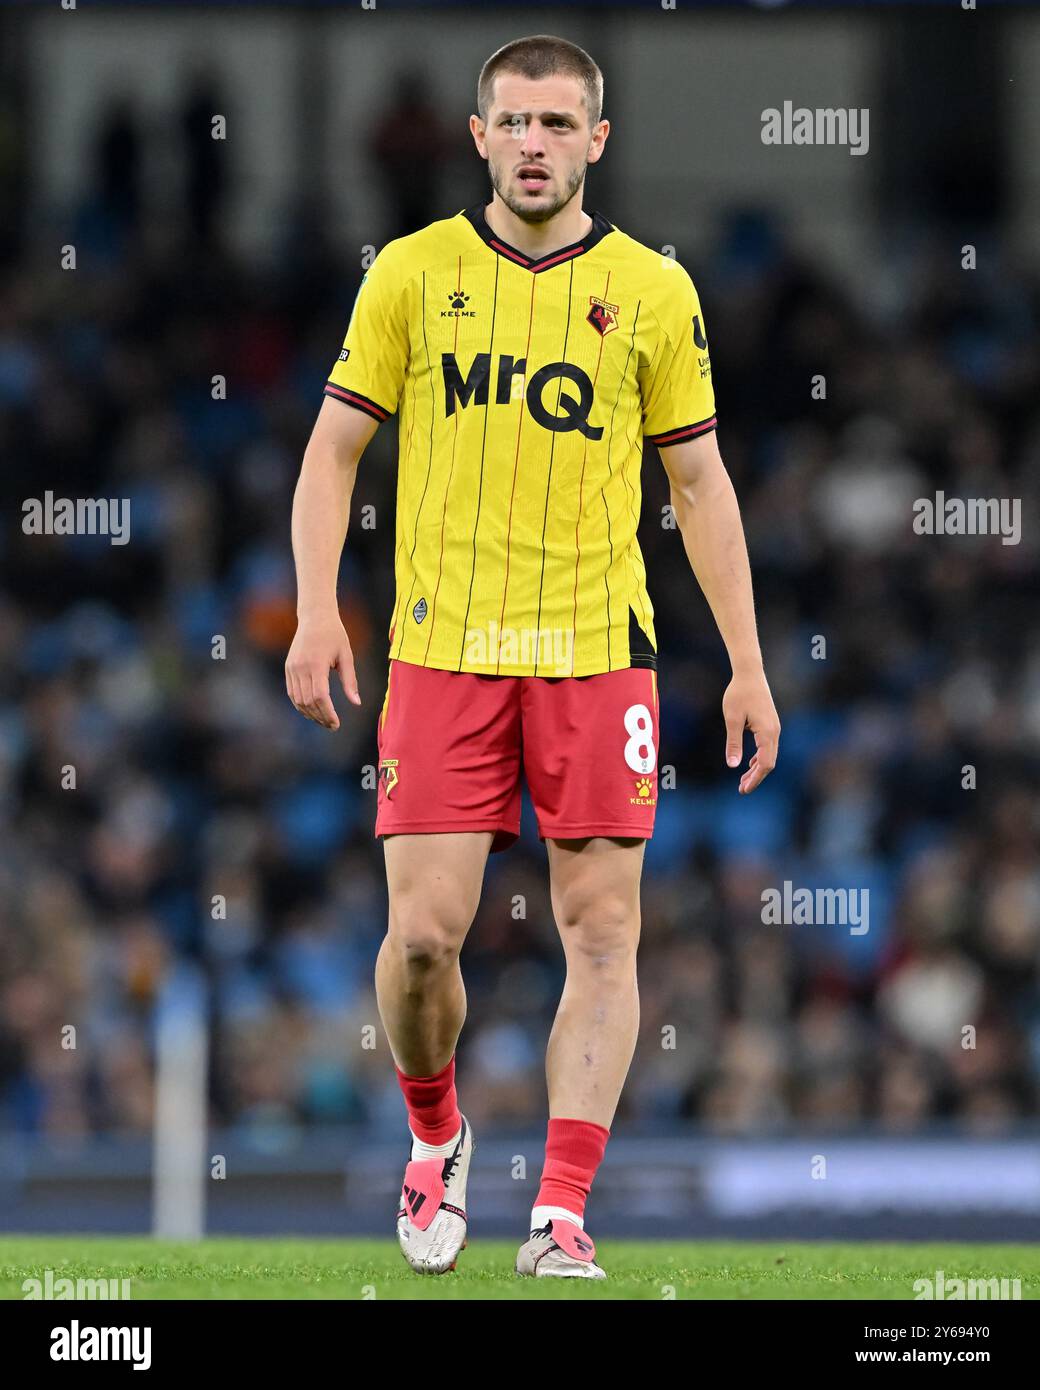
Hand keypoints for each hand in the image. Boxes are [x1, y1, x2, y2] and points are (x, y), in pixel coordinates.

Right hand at [285, 614, 359, 728]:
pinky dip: (301, 705)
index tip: (336, 724)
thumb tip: (356, 703)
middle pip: (308, 701)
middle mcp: (301, 667)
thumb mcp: (347, 656)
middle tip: (333, 726)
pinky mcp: (288, 668)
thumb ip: (350, 680)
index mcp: (316, 664)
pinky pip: (292, 692)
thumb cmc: (335, 635)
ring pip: (298, 700)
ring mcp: (292, 668)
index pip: (320, 696)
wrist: (315, 617)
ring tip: (324, 721)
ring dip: (310, 713)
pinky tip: (312, 711)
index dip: (328, 713)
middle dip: (320, 717)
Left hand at [722, 669, 779, 793]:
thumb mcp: (732, 719)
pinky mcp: (770, 724)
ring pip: (769, 755)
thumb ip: (733, 743)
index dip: (755, 778)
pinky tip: (749, 763)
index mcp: (767, 733)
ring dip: (757, 769)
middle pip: (769, 762)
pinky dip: (759, 758)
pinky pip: (767, 747)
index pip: (765, 764)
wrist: (750, 674)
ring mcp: (774, 728)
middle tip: (741, 789)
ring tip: (743, 781)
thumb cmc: (739, 694)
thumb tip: (733, 765)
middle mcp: (774, 732)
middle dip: (756, 777)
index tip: (743, 789)